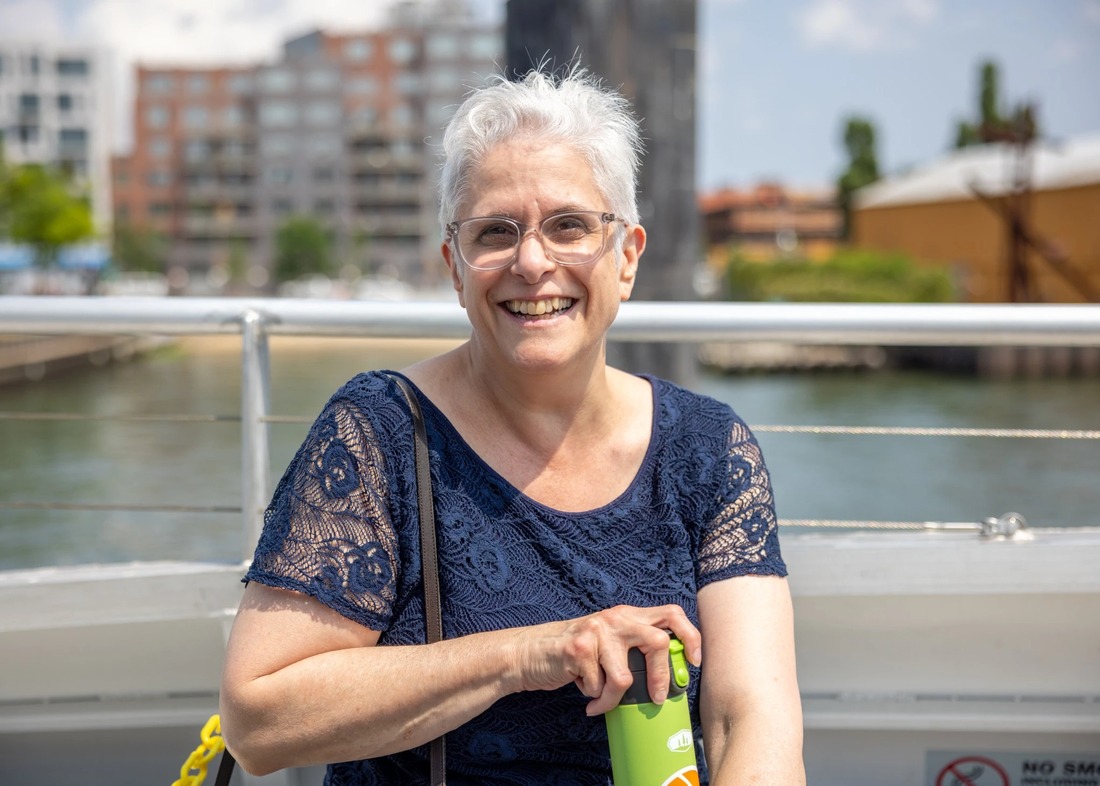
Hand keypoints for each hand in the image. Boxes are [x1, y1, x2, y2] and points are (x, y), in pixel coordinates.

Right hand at [513, 604, 701, 716]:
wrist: (528, 653)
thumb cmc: (575, 654)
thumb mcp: (609, 641)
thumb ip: (633, 646)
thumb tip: (670, 675)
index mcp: (627, 615)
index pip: (671, 613)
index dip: (690, 636)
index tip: (694, 661)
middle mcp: (615, 618)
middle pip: (656, 643)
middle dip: (660, 678)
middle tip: (655, 698)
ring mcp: (596, 631)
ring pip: (624, 678)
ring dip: (612, 698)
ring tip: (599, 700)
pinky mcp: (578, 649)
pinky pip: (598, 687)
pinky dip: (592, 697)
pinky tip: (580, 688)